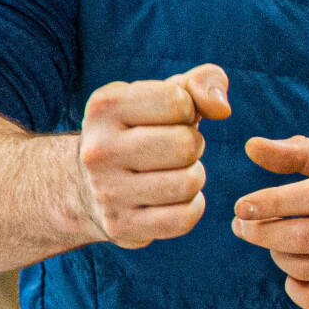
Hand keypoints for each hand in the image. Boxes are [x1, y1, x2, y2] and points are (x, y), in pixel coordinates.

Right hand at [76, 64, 229, 246]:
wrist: (86, 184)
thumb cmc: (140, 130)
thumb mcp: (163, 95)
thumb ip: (203, 83)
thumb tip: (222, 108)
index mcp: (105, 107)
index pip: (179, 102)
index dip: (188, 111)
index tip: (170, 119)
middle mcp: (99, 149)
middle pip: (186, 145)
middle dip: (193, 145)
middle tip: (175, 150)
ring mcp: (107, 191)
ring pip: (188, 183)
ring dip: (194, 176)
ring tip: (174, 172)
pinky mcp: (120, 225)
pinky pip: (185, 218)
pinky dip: (192, 206)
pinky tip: (175, 199)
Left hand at [232, 136, 308, 308]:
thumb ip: (303, 152)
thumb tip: (252, 147)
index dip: (270, 202)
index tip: (242, 207)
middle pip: (301, 236)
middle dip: (261, 233)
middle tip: (243, 227)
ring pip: (302, 268)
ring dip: (277, 255)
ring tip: (276, 243)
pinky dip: (294, 288)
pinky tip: (296, 273)